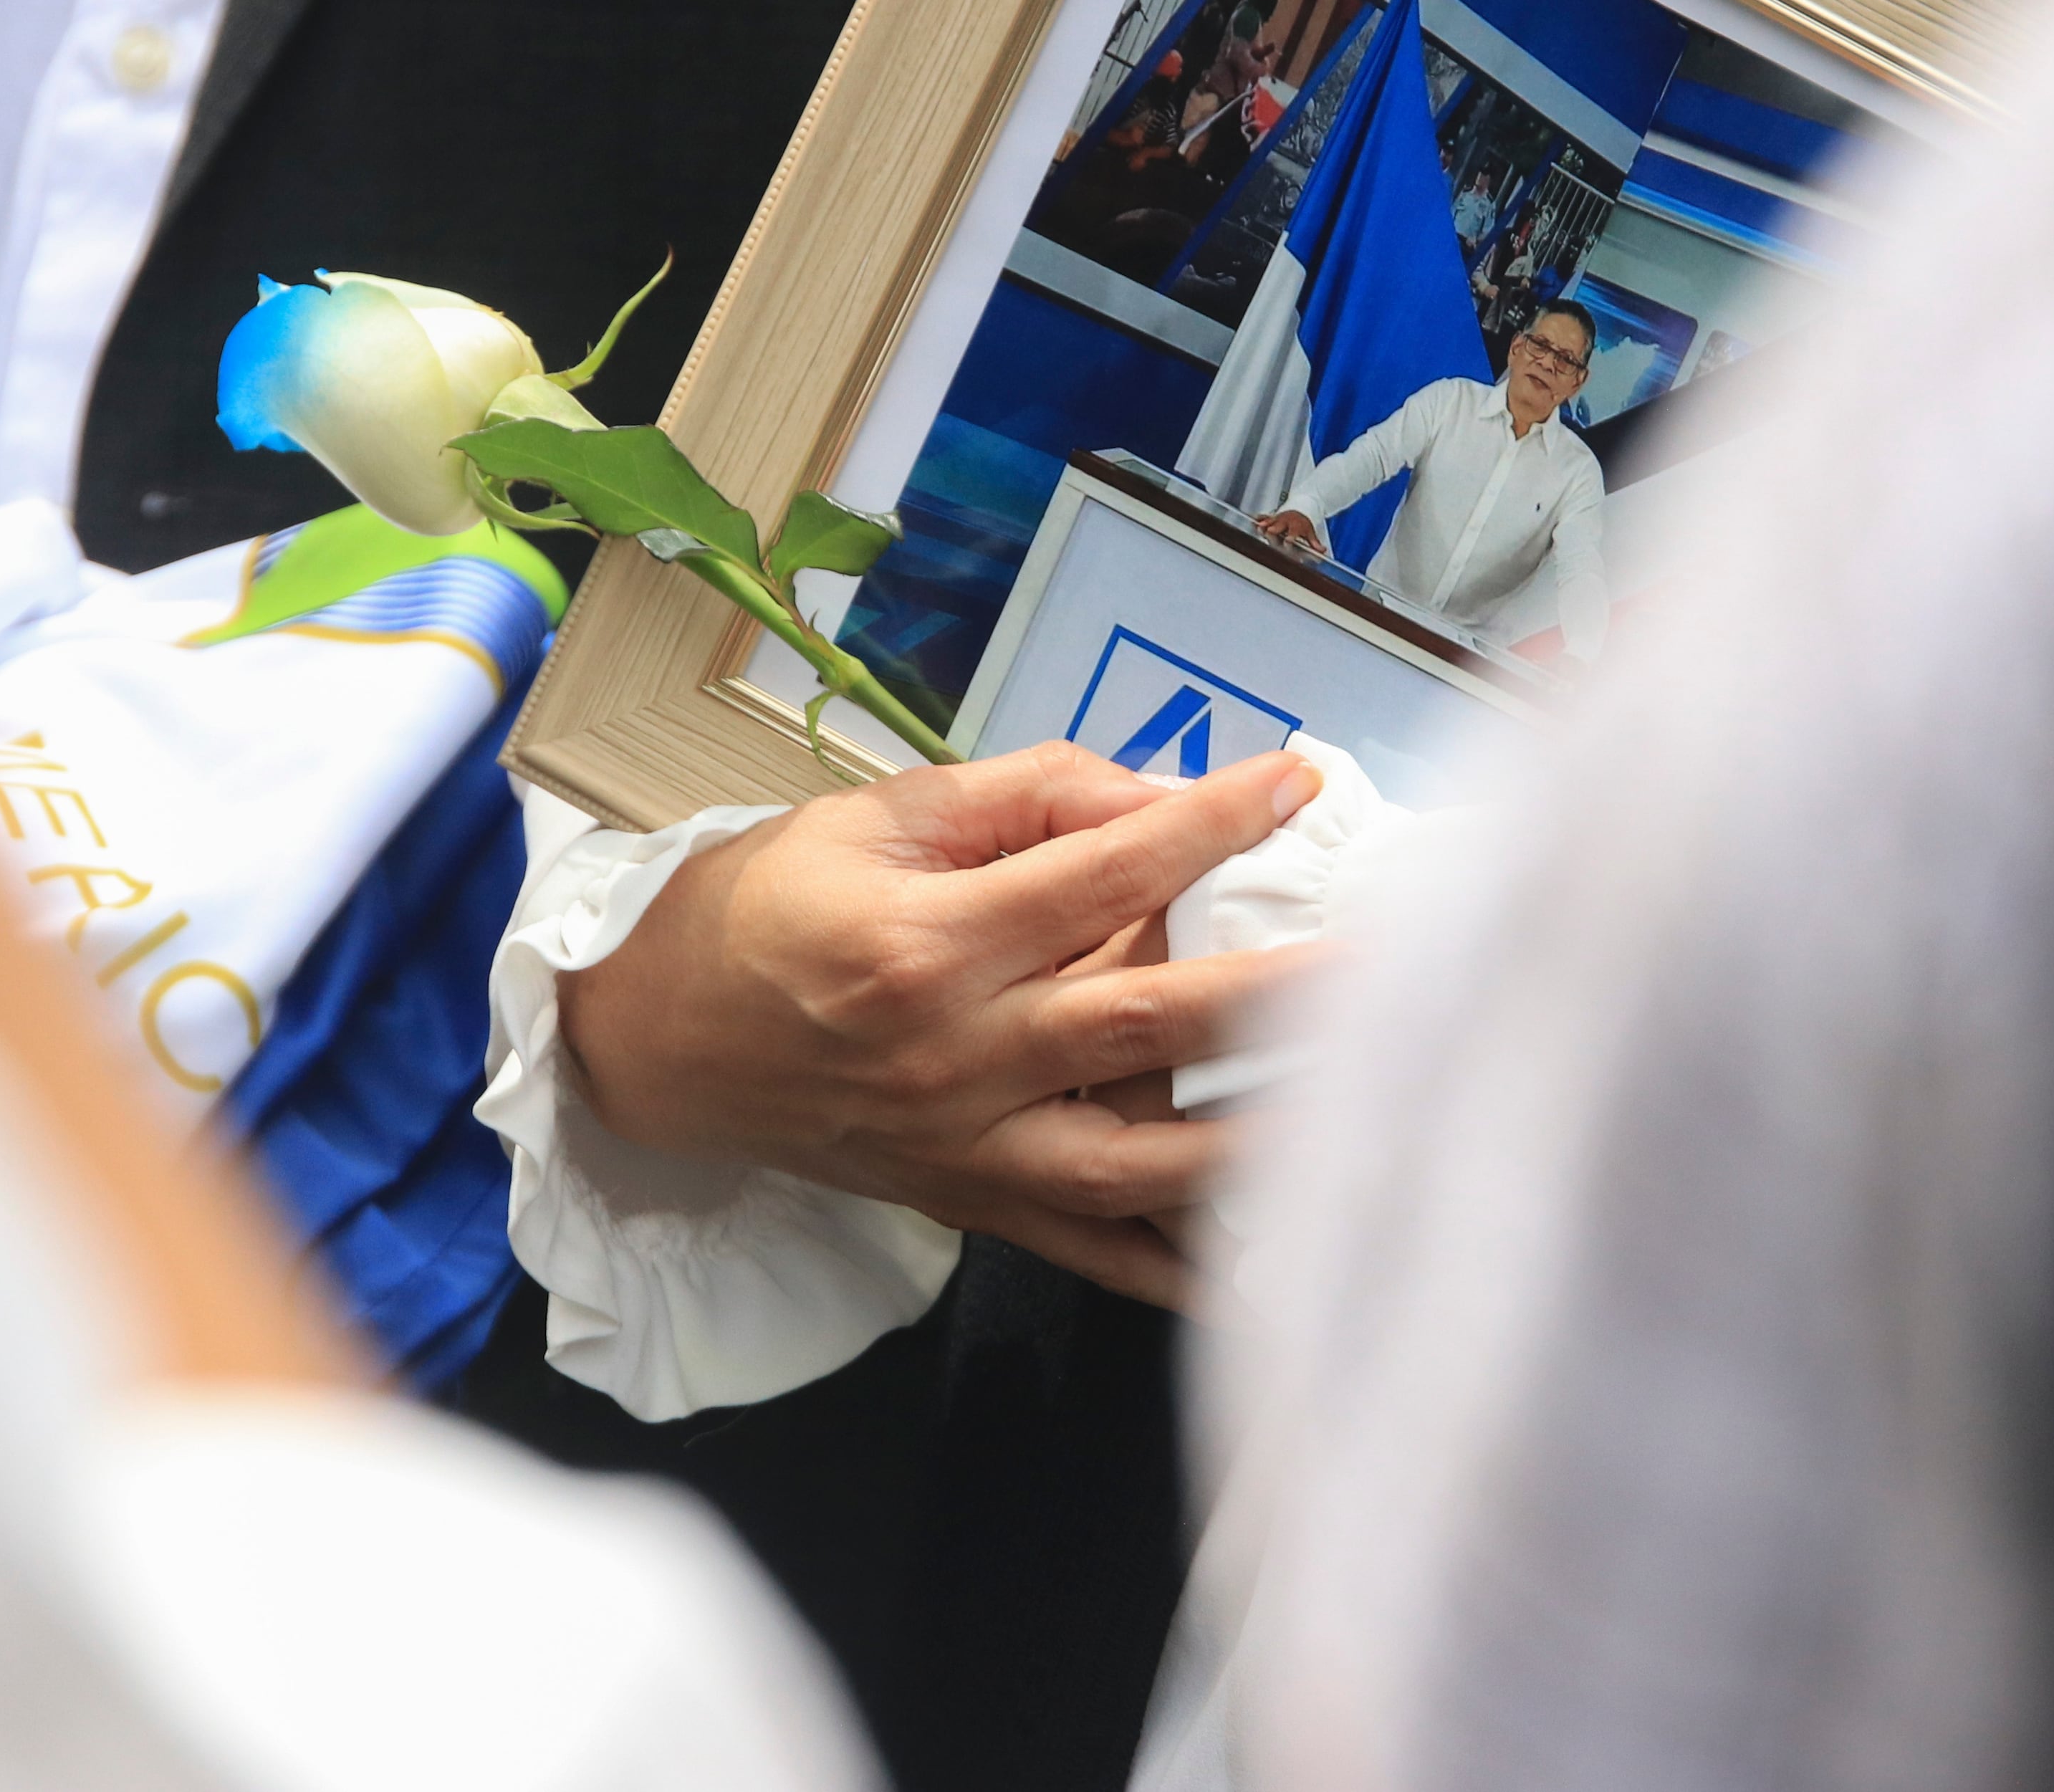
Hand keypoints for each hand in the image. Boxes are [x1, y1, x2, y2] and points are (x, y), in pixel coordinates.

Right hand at [558, 743, 1320, 1308]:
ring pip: (1141, 1156)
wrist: (659, 1040)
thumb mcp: (876, 818)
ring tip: (1373, 1104)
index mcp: (927, 945)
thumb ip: (1023, 797)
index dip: (1207, 823)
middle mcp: (956, 1056)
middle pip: (1148, 1020)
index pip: (1101, 874)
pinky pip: (1095, 1251)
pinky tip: (1278, 1270)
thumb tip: (1155, 793)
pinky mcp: (973, 1202)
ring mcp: (969, 1145)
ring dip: (1263, 1136)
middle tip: (1394, 950)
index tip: (1296, 783)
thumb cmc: (766, 912)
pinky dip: (1183, 1270)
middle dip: (1281, 988)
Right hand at [1252, 509, 1325, 554]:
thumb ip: (1314, 543)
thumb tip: (1323, 551)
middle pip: (1279, 527)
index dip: (1290, 538)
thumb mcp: (1310, 533)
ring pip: (1269, 522)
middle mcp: (1286, 523)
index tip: (1288, 541)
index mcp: (1296, 527)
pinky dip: (1258, 518)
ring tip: (1258, 526)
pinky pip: (1264, 517)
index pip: (1293, 534)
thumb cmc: (1303, 525)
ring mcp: (1277, 520)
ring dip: (1264, 524)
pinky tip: (1252, 520)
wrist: (1299, 510)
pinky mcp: (1271, 517)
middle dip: (1274, 530)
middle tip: (1270, 532)